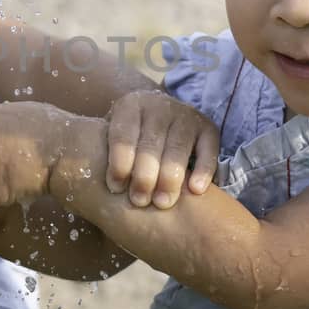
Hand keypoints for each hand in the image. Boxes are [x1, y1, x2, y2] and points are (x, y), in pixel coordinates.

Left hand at [105, 90, 219, 207]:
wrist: (159, 113)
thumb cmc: (130, 137)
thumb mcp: (112, 134)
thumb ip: (106, 153)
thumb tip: (100, 188)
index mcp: (130, 106)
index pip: (123, 135)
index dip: (119, 164)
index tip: (116, 189)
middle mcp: (158, 106)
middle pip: (150, 144)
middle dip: (144, 176)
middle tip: (140, 202)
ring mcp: (185, 115)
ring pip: (177, 148)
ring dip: (170, 178)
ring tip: (163, 203)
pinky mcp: (207, 127)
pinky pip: (208, 149)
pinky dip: (203, 170)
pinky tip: (195, 190)